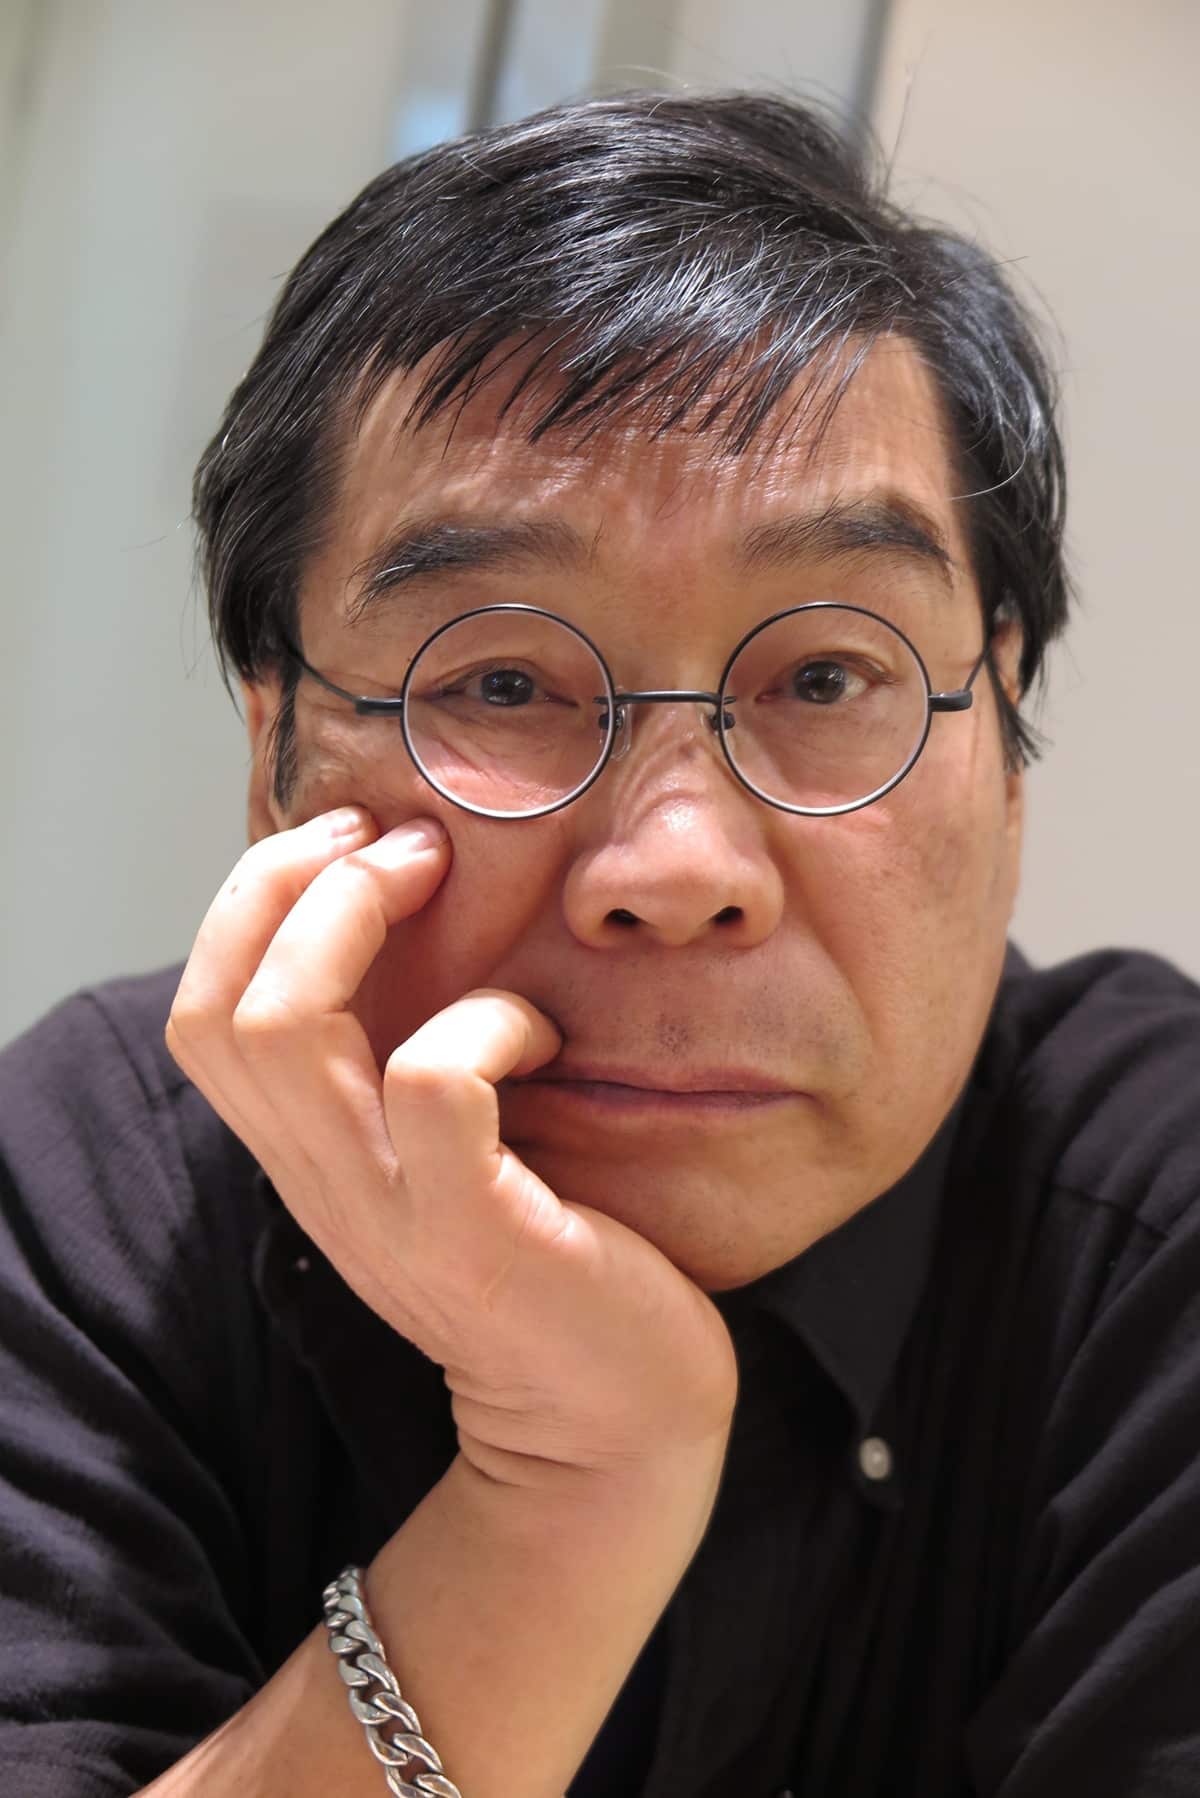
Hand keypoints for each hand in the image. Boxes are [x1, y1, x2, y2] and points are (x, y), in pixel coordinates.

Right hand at [166, 808, 736, 1481]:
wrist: (612, 1424)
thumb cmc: (550, 1260)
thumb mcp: (440, 1159)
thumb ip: (399, 1071)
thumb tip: (408, 932)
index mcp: (310, 1155)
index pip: (200, 1013)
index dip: (252, 905)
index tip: (349, 843)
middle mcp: (322, 1181)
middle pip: (221, 1006)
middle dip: (296, 884)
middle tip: (401, 845)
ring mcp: (389, 1211)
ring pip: (288, 1027)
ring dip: (358, 923)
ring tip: (443, 890)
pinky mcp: (474, 1231)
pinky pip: (436, 1082)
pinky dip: (487, 1022)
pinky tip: (542, 1035)